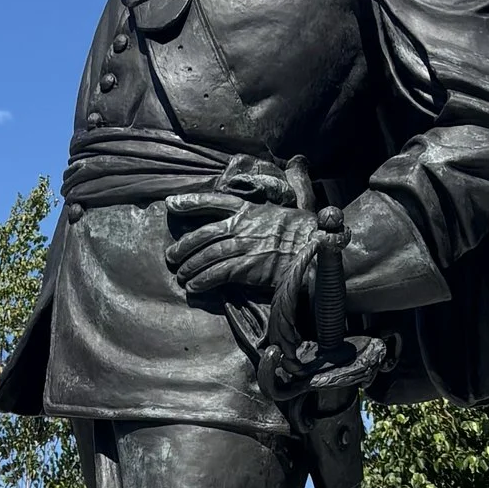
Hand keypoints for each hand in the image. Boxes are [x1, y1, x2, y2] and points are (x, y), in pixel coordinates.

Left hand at [164, 193, 314, 306]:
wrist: (317, 248)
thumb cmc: (300, 231)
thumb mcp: (276, 212)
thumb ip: (256, 213)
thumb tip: (240, 218)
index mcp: (248, 208)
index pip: (213, 201)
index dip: (190, 202)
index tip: (171, 204)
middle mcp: (242, 225)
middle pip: (203, 234)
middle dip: (183, 246)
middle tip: (171, 256)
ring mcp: (244, 245)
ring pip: (207, 255)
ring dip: (190, 267)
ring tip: (181, 275)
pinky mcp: (248, 267)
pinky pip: (218, 273)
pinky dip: (202, 280)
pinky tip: (193, 286)